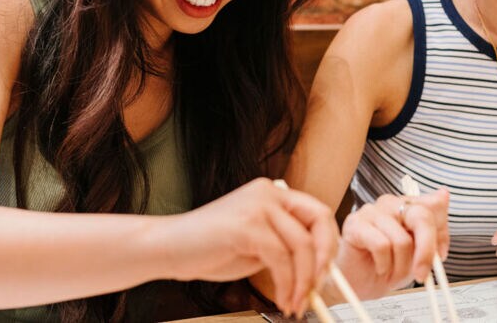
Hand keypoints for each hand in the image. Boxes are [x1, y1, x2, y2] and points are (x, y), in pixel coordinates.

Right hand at [171, 178, 338, 314]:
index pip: (319, 213)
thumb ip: (284, 248)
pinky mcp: (247, 225)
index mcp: (272, 193)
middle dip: (324, 261)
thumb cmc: (208, 249)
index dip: (328, 245)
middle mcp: (268, 193)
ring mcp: (258, 206)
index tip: (326, 274)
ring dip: (303, 282)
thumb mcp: (256, 245)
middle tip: (318, 290)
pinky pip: (281, 259)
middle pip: (319, 223)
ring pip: (301, 247)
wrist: (167, 249)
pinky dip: (286, 284)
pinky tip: (281, 298)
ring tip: (295, 303)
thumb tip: (318, 271)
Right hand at [332, 189, 448, 299]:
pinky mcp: (354, 224)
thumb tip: (444, 194)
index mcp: (407, 205)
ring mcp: (371, 211)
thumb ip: (432, 228)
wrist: (359, 284)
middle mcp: (390, 203)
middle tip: (423, 274)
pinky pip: (381, 246)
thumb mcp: (419, 253)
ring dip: (401, 266)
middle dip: (426, 250)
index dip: (441, 233)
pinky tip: (379, 268)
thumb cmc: (389, 266)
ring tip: (393, 273)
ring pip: (401, 239)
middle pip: (421, 216)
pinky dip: (384, 265)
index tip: (441, 256)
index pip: (434, 206)